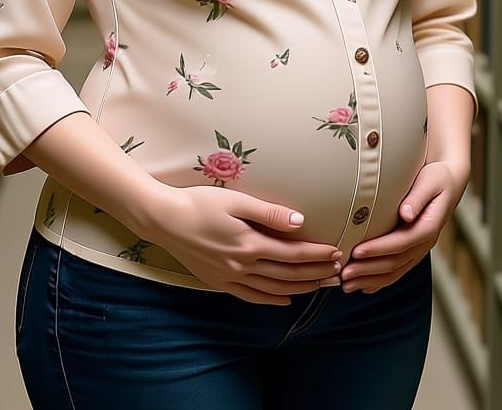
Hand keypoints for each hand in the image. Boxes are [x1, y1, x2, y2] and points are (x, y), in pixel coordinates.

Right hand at [140, 184, 342, 305]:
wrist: (164, 220)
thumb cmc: (199, 203)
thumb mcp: (236, 201)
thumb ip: (268, 213)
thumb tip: (298, 222)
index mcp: (250, 244)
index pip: (293, 254)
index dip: (317, 255)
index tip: (336, 252)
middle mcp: (243, 266)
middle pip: (288, 275)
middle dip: (315, 274)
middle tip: (337, 271)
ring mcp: (230, 277)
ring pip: (273, 288)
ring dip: (300, 288)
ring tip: (320, 285)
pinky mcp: (218, 282)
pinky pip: (251, 297)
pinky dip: (271, 300)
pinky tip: (284, 299)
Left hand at [339, 159, 468, 293]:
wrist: (448, 182)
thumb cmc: (436, 177)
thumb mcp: (430, 181)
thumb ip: (418, 197)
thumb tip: (406, 213)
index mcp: (429, 226)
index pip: (401, 242)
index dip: (378, 248)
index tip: (357, 251)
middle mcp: (425, 242)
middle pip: (395, 262)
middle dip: (368, 269)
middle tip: (344, 273)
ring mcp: (419, 249)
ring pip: (395, 271)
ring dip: (370, 279)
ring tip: (347, 284)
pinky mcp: (413, 250)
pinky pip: (397, 270)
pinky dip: (380, 280)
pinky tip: (364, 286)